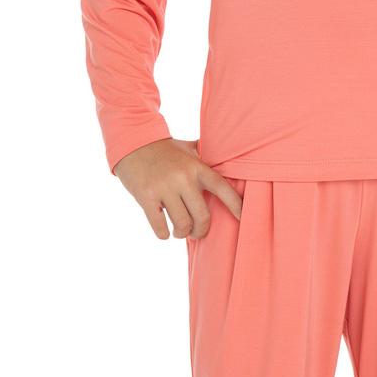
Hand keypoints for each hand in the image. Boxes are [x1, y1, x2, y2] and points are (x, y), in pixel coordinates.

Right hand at [113, 138, 242, 239]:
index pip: (222, 187)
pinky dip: (164, 234)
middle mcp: (183, 177)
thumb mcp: (187, 147)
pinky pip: (160, 227)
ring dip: (182, 234)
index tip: (243, 217)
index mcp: (196, 166)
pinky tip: (164, 231)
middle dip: (200, 230)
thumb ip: (205, 152)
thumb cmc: (164, 148)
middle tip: (195, 232)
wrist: (133, 143)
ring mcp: (164, 187)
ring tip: (179, 232)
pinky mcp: (146, 197)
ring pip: (182, 224)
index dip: (235, 203)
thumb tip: (227, 150)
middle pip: (202, 216)